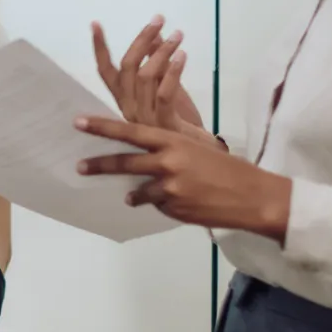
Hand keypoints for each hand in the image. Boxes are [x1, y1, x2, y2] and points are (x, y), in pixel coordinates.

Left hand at [75, 115, 290, 238]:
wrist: (252, 196)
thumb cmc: (226, 168)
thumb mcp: (196, 148)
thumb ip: (168, 151)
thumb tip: (144, 159)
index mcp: (172, 141)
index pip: (129, 131)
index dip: (102, 127)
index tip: (79, 122)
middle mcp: (166, 162)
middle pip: (123, 162)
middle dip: (98, 165)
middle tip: (79, 167)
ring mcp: (168, 188)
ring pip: (138, 191)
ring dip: (134, 194)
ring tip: (131, 195)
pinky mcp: (173, 209)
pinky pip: (157, 205)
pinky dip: (161, 204)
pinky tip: (179, 203)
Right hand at [93, 18, 223, 151]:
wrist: (197, 162)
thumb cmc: (180, 126)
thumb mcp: (168, 89)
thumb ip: (158, 65)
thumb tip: (155, 36)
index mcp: (125, 102)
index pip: (106, 72)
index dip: (99, 48)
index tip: (96, 24)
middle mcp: (129, 110)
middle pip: (127, 68)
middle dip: (141, 40)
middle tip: (158, 20)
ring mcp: (146, 119)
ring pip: (146, 77)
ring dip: (162, 52)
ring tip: (177, 36)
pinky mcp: (165, 125)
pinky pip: (165, 93)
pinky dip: (173, 72)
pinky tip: (182, 56)